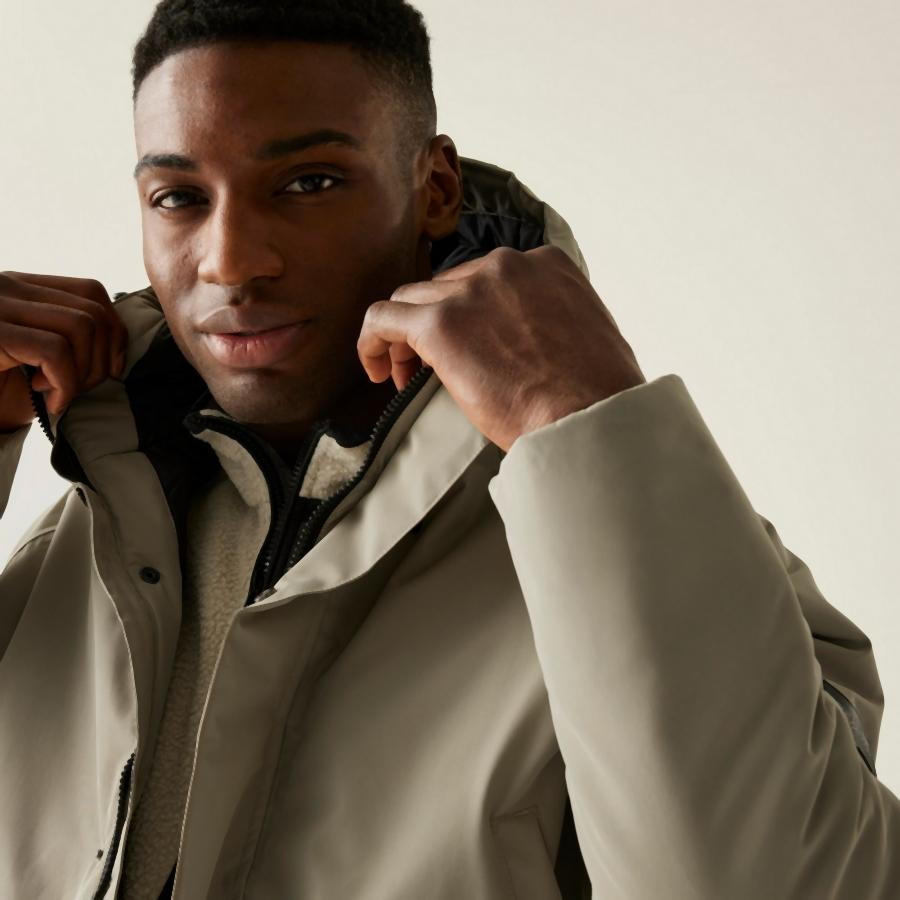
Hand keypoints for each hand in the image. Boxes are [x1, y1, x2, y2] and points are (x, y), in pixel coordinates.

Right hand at [0, 272, 129, 430]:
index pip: (90, 291)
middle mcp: (5, 287)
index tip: (108, 370)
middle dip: (101, 359)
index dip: (114, 332)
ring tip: (58, 394)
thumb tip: (118, 345)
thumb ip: (71, 337)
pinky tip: (48, 399)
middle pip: (92, 308)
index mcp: (19, 288)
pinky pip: (55, 351)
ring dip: (83, 372)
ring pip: (80, 325)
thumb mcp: (39, 358)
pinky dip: (65, 383)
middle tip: (79, 390)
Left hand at [357, 245, 645, 451]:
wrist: (589, 419)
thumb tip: (541, 340)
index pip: (487, 279)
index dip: (471, 313)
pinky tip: (377, 372)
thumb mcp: (591, 333)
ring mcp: (470, 292)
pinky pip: (382, 318)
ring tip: (406, 376)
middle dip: (437, 324)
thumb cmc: (598, 395)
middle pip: (447, 287)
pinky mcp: (440, 324)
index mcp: (546, 264)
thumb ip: (557, 319)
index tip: (471, 346)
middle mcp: (506, 266)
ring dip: (406, 338)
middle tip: (434, 369)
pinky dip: (372, 341)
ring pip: (412, 300)